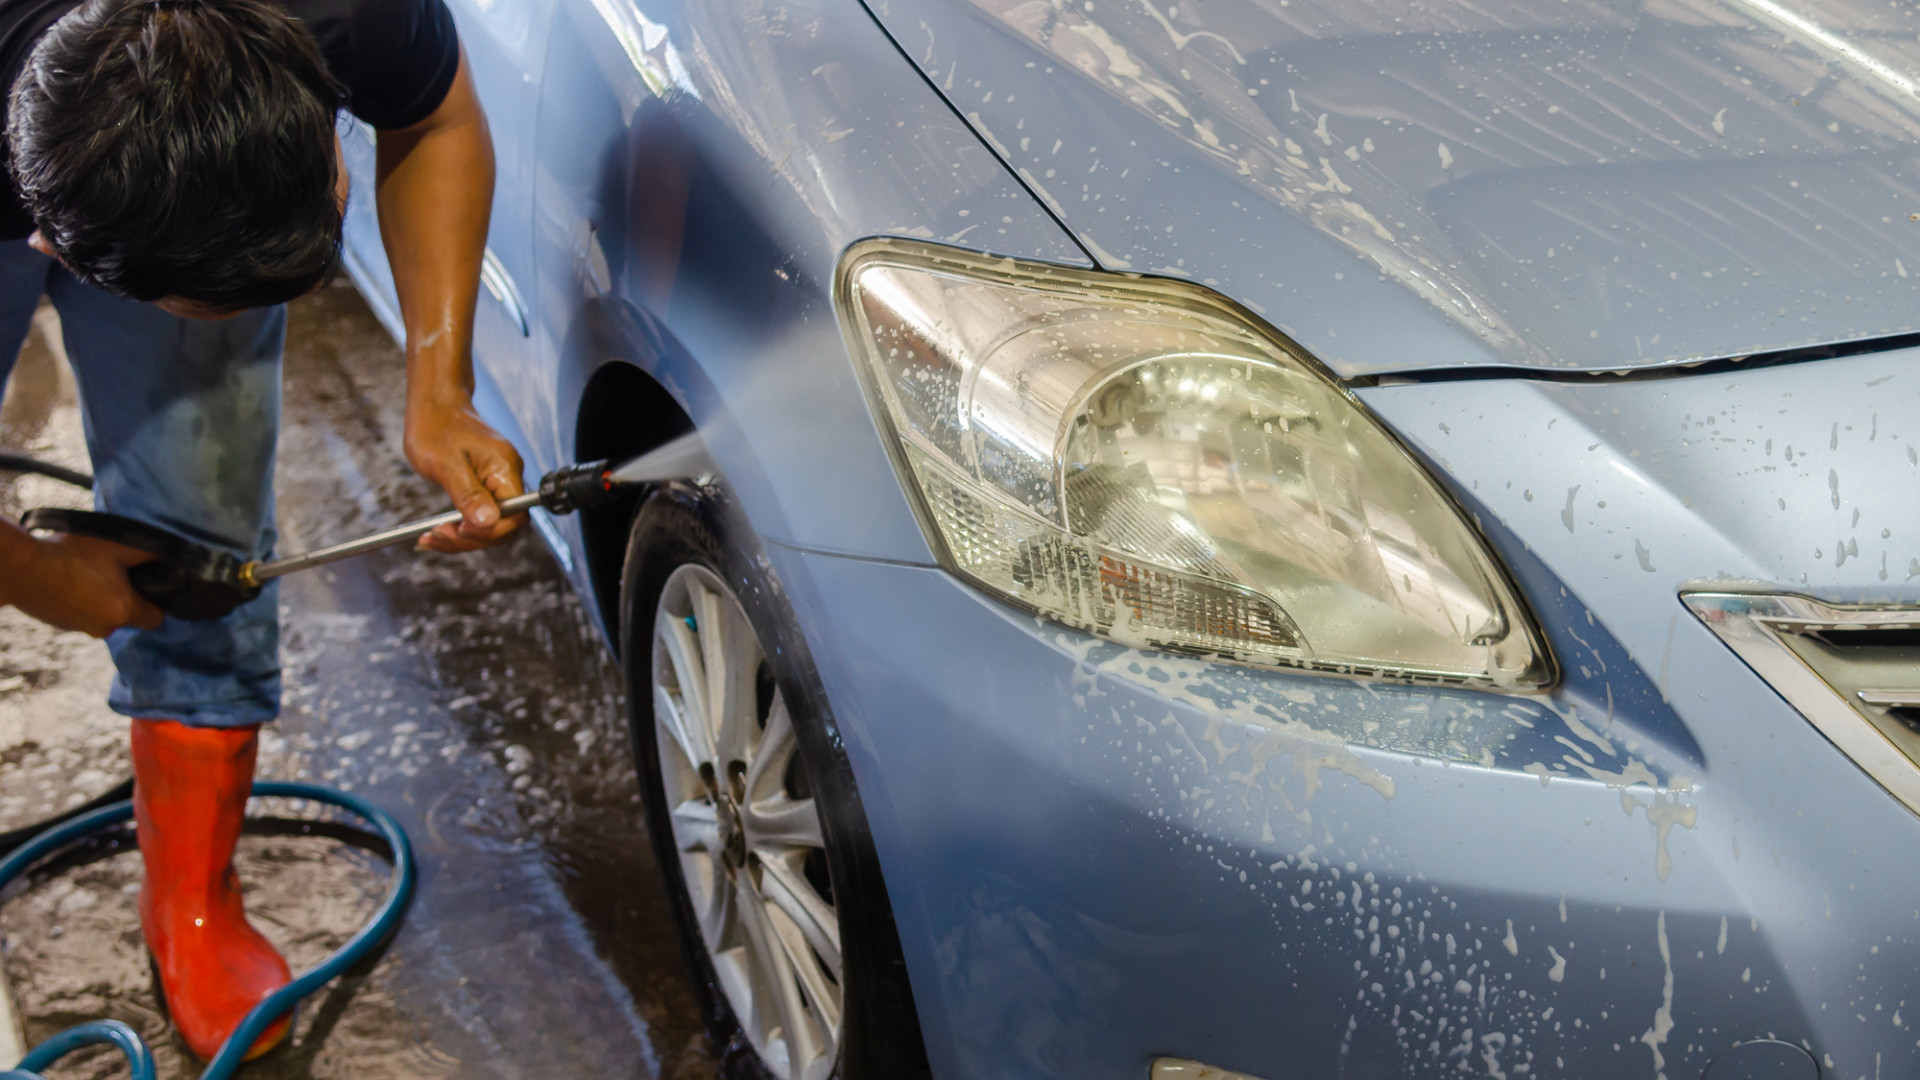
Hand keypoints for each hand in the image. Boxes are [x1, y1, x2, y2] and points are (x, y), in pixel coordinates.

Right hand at [8, 533, 165, 636]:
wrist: (18, 567)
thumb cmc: (70, 554)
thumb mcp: (118, 546)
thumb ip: (150, 554)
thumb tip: (169, 557)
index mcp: (123, 612)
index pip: (156, 619)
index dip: (157, 602)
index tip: (149, 584)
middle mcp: (104, 628)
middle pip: (130, 616)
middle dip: (128, 596)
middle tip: (114, 571)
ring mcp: (79, 629)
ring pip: (104, 615)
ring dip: (102, 597)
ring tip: (88, 572)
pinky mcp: (60, 625)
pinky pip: (82, 614)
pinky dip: (81, 600)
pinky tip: (71, 579)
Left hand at [404, 396, 524, 553]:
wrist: (434, 405)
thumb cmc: (437, 426)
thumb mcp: (446, 463)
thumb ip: (469, 494)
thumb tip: (488, 522)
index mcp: (504, 468)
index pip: (515, 515)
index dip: (489, 531)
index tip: (459, 531)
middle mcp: (507, 476)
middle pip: (505, 525)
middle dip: (473, 538)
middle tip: (440, 536)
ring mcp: (497, 482)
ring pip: (491, 524)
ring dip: (463, 538)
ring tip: (432, 537)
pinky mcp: (486, 486)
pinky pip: (480, 515)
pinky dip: (460, 528)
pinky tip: (439, 532)